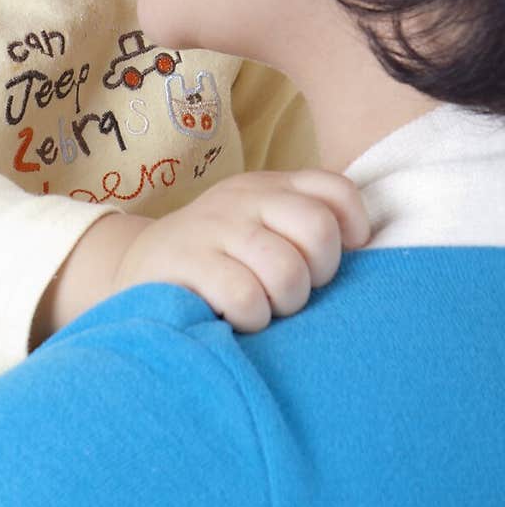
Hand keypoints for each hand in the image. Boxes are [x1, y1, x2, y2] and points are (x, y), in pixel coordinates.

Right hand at [111, 169, 369, 331]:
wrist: (135, 269)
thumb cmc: (217, 259)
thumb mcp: (258, 228)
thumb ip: (300, 229)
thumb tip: (370, 258)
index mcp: (269, 188)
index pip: (336, 192)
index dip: (351, 231)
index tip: (330, 264)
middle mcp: (244, 199)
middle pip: (318, 231)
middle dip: (317, 275)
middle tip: (292, 292)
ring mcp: (214, 227)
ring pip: (286, 270)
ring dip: (283, 303)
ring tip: (264, 308)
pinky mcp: (185, 261)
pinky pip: (245, 296)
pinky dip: (251, 318)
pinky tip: (235, 319)